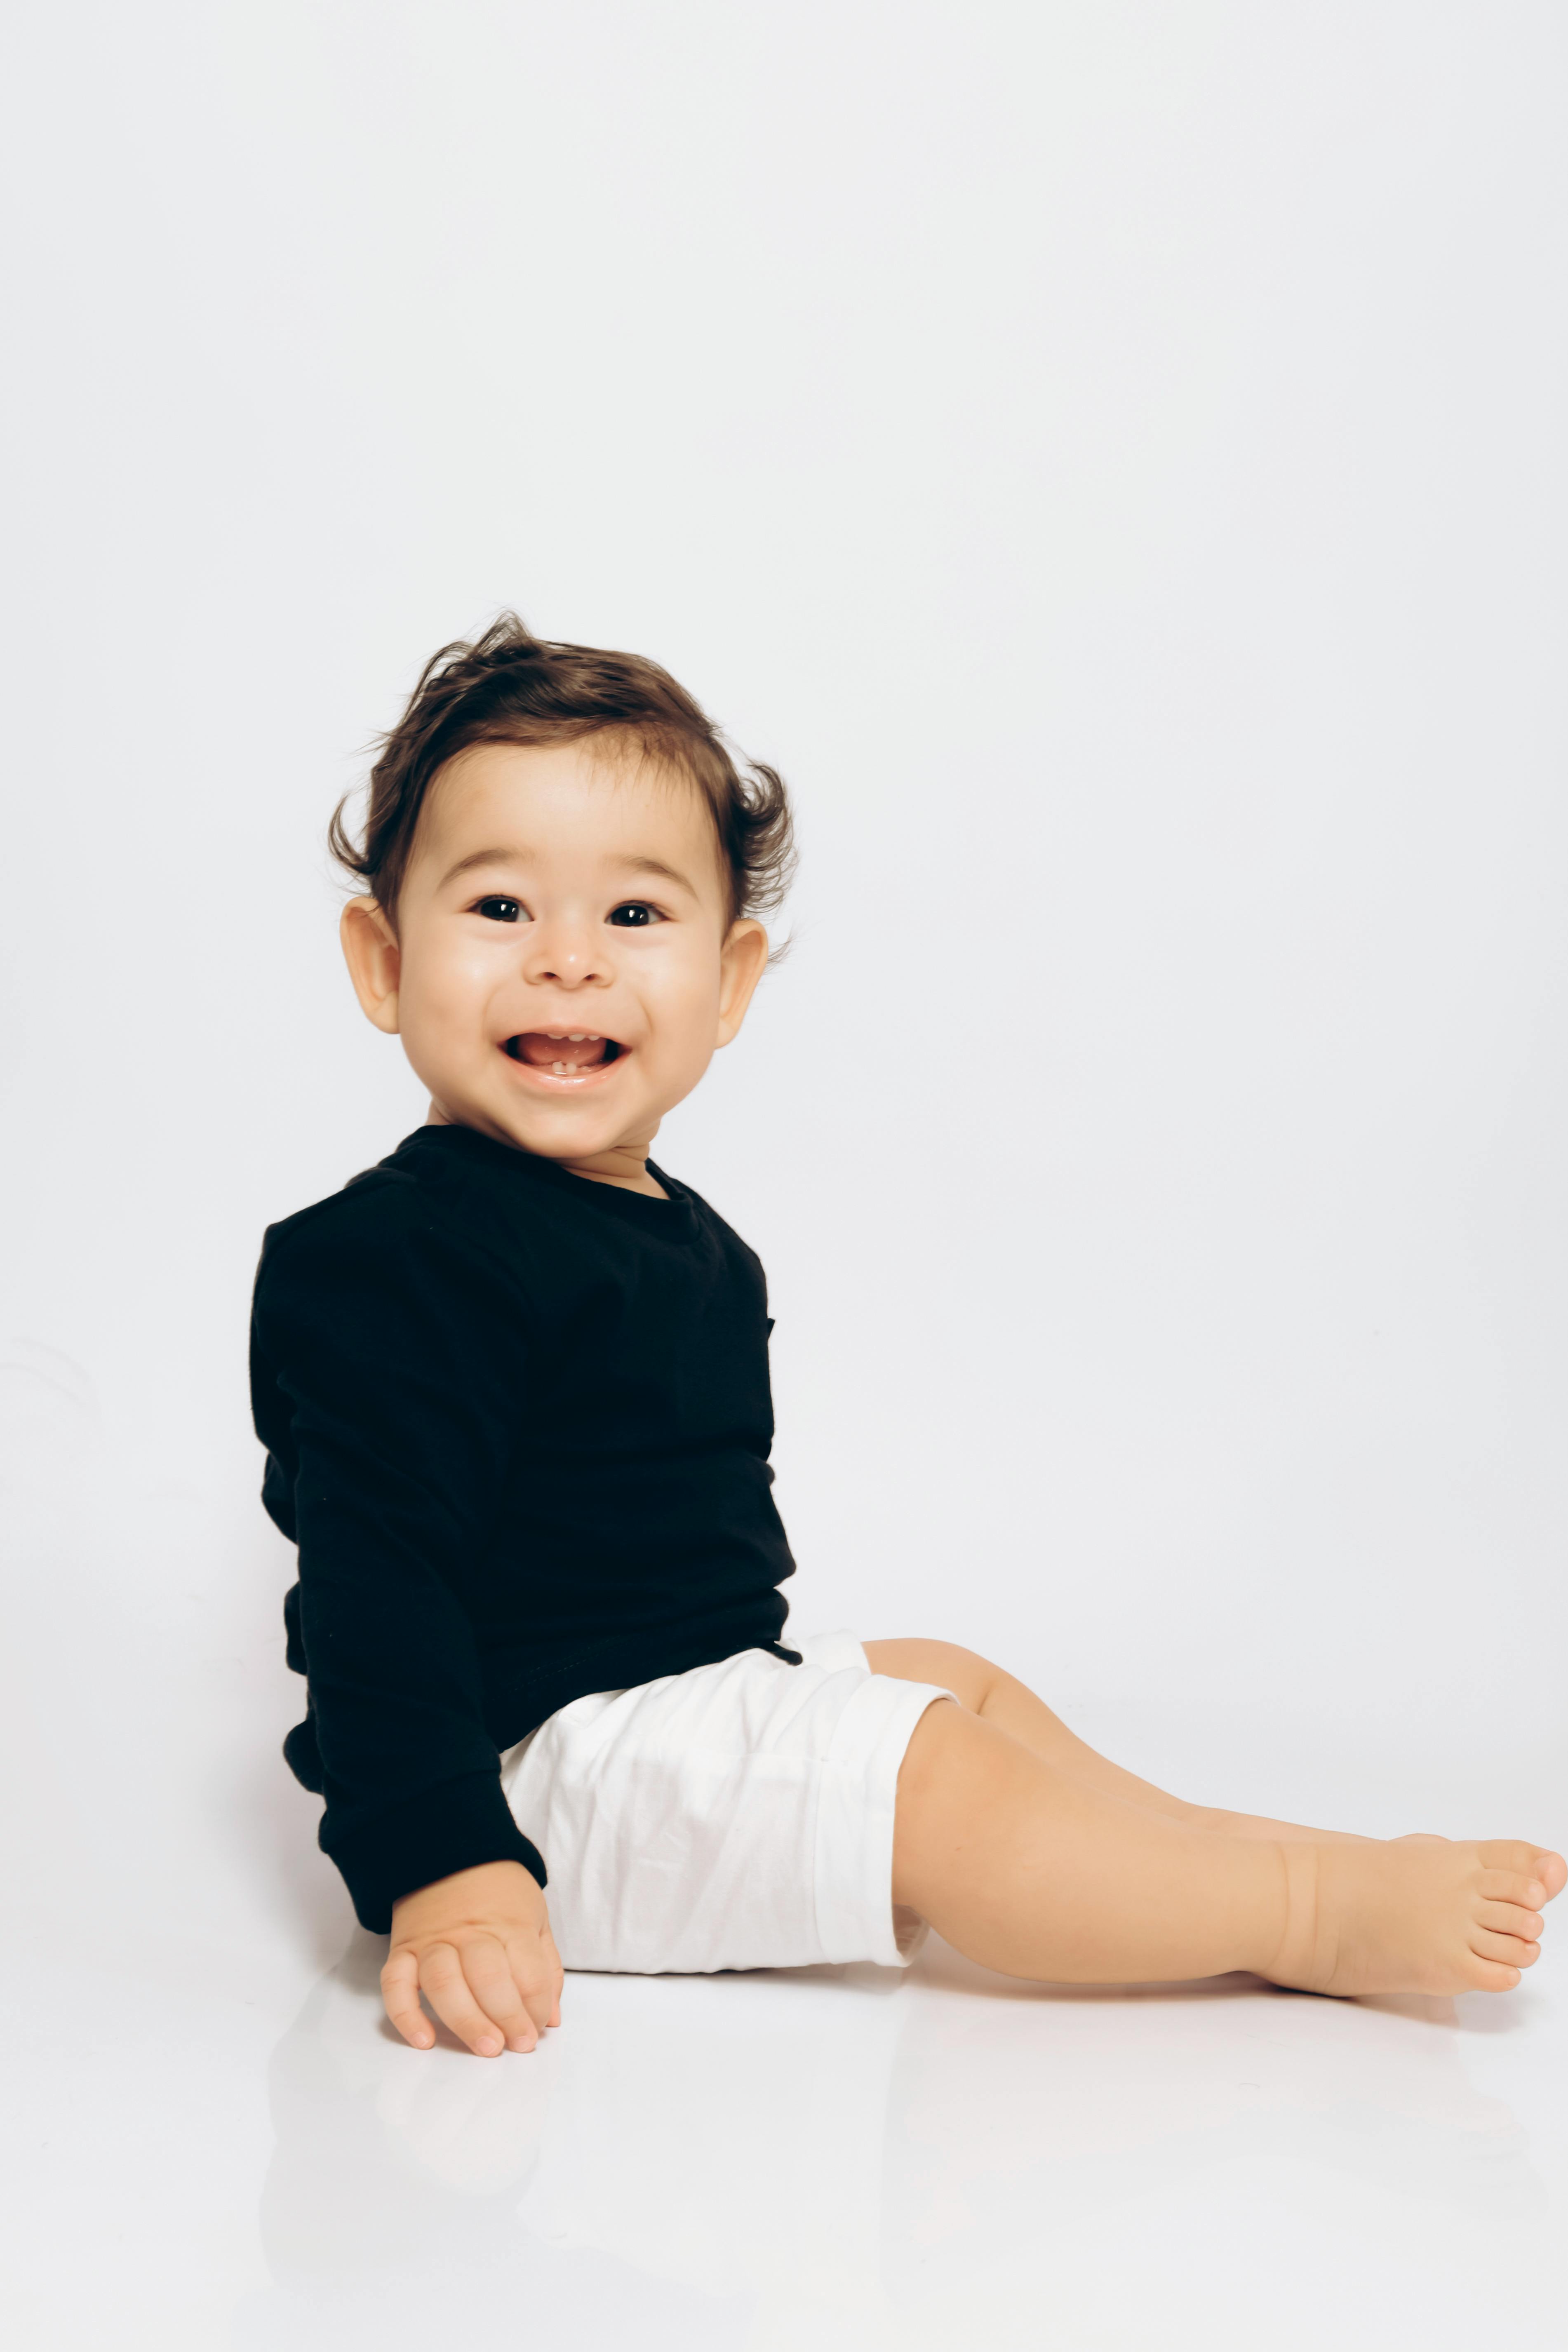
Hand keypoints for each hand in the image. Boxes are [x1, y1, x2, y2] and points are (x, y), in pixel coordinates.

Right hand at [383, 1859, 562, 2055]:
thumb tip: (551, 2019)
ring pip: (444, 1983)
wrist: (449, 1853)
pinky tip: (425, 2041)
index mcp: (509, 1924)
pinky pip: (396, 1985)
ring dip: (466, 2020)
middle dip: (506, 2017)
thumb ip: (545, 1967)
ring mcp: (433, 1941)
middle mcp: (470, 1933)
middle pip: (488, 1978)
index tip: (537, 2029)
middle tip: (517, 2045)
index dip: (536, 2007)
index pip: (528, 1972)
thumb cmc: (499, 1892)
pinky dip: (406, 2016)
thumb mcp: (535, 1915)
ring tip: (486, 2047)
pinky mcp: (403, 1950)